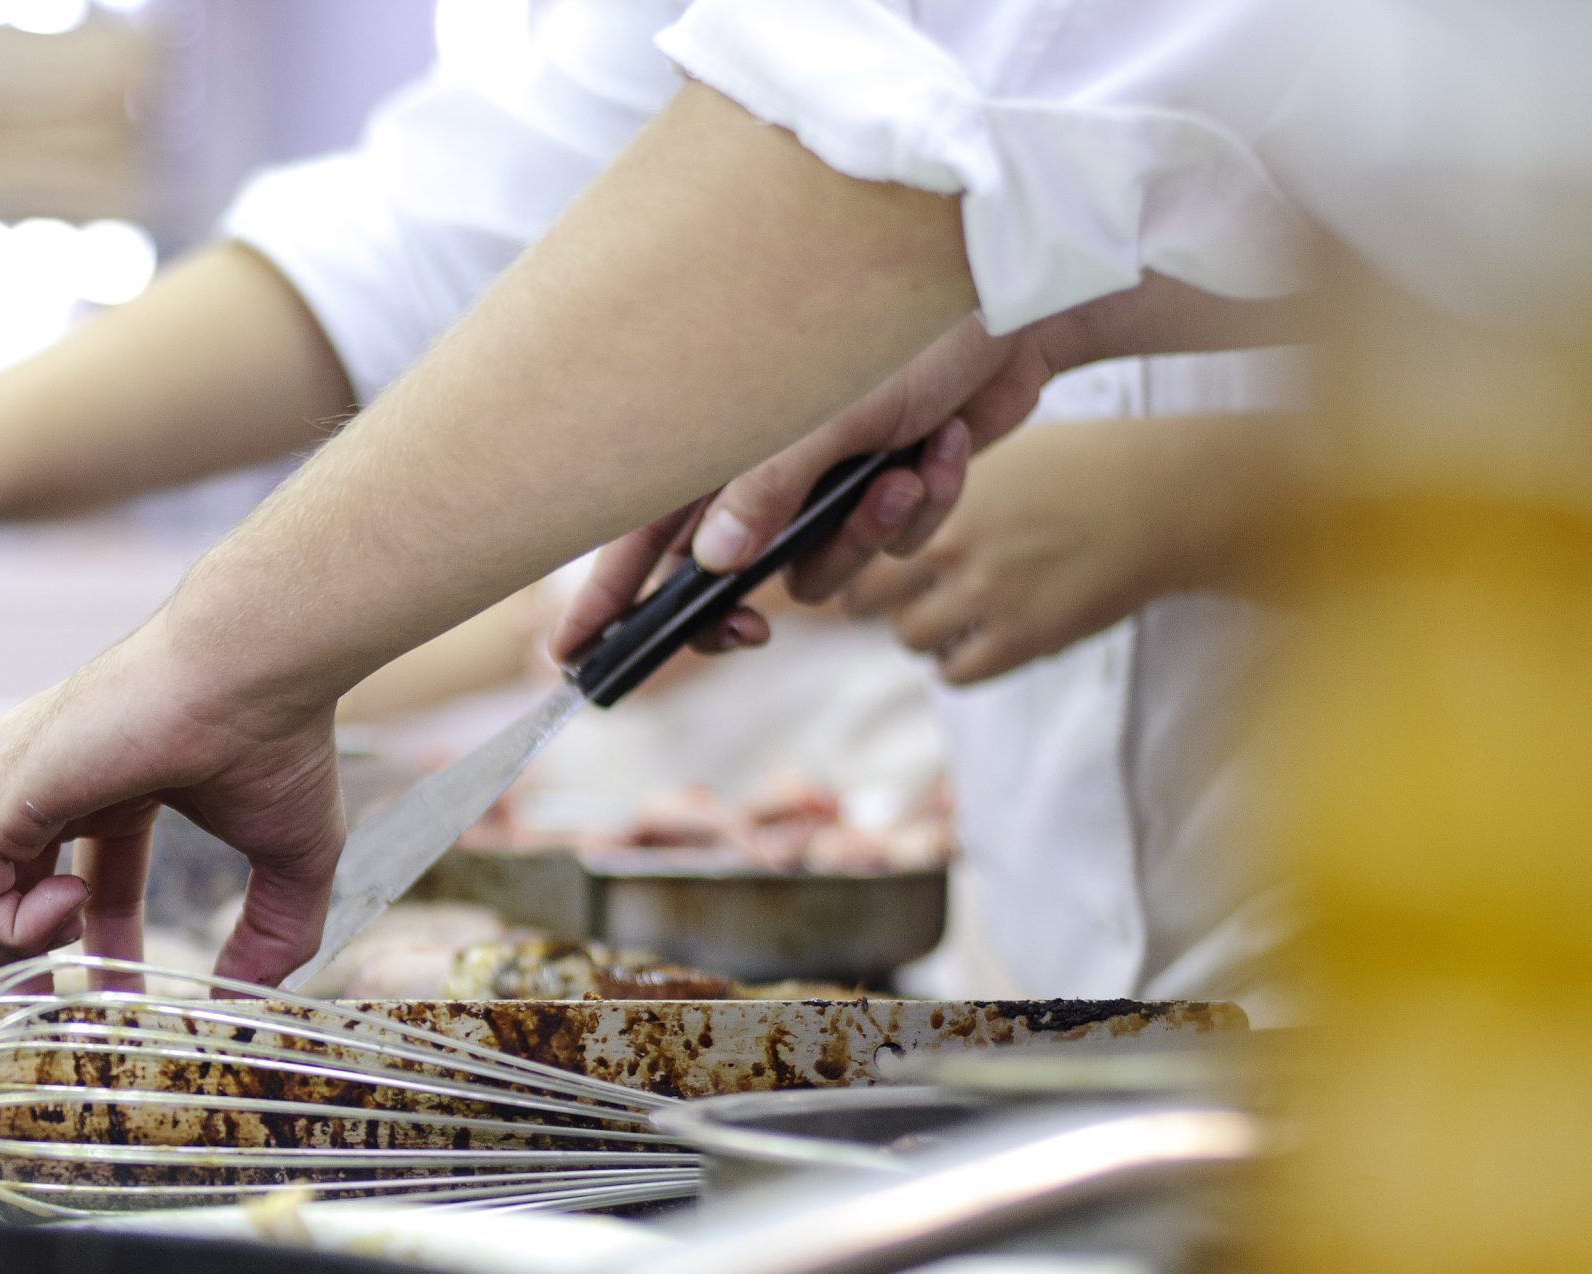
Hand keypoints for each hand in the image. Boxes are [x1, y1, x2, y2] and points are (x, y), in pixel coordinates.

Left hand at [0, 616, 346, 984]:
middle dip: (16, 952)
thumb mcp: (291, 858)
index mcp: (100, 787)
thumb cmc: (277, 741)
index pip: (61, 881)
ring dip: (2, 940)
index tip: (120, 993)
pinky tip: (70, 906)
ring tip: (69, 932)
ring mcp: (8, 779)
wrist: (256, 671)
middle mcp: (39, 779)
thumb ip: (273, 932)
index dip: (87, 946)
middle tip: (63, 996)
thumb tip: (250, 1001)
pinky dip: (4, 927)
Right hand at [550, 311, 1048, 662]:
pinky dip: (927, 504)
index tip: (573, 653)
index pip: (642, 534)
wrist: (1017, 303)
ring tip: (901, 472)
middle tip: (755, 630)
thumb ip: (767, 489)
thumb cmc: (906, 330)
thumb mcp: (823, 411)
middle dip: (740, 609)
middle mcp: (767, 472)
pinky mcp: (895, 490)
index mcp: (723, 444)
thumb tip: (717, 566)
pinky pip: (897, 547)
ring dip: (867, 536)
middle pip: (722, 579)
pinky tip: (946, 445)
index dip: (605, 596)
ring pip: (821, 574)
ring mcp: (831, 486)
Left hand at [844, 413, 1283, 683]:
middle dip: (880, 598)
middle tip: (911, 590)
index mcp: (939, 493)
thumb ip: (940, 481)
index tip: (875, 555)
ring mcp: (984, 596)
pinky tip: (988, 637)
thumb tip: (889, 500)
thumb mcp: (1002, 451)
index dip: (858, 552)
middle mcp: (951, 546)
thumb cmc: (1090, 466)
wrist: (1169, 500)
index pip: (851, 540)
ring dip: (926, 630)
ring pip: (907, 638)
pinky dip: (962, 662)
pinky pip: (954, 673)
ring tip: (962, 610)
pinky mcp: (1022, 640)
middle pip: (861, 598)